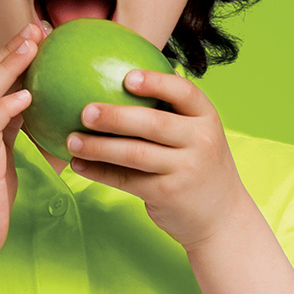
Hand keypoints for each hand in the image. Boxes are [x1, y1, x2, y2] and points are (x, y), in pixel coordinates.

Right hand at [0, 23, 39, 270]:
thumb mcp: (0, 160)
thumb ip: (10, 132)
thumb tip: (36, 109)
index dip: (9, 55)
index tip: (35, 36)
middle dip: (11, 49)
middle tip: (37, 26)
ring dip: (10, 65)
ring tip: (34, 44)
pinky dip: (7, 105)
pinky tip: (28, 94)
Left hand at [66, 69, 257, 251]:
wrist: (222, 217)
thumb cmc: (199, 166)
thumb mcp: (198, 136)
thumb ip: (171, 114)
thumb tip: (118, 79)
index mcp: (207, 118)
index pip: (184, 92)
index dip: (156, 83)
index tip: (127, 77)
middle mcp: (200, 141)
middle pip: (154, 123)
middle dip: (115, 116)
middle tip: (84, 112)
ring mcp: (185, 169)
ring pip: (135, 154)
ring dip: (99, 147)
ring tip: (71, 140)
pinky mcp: (167, 194)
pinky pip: (127, 179)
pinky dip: (99, 171)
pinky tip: (78, 164)